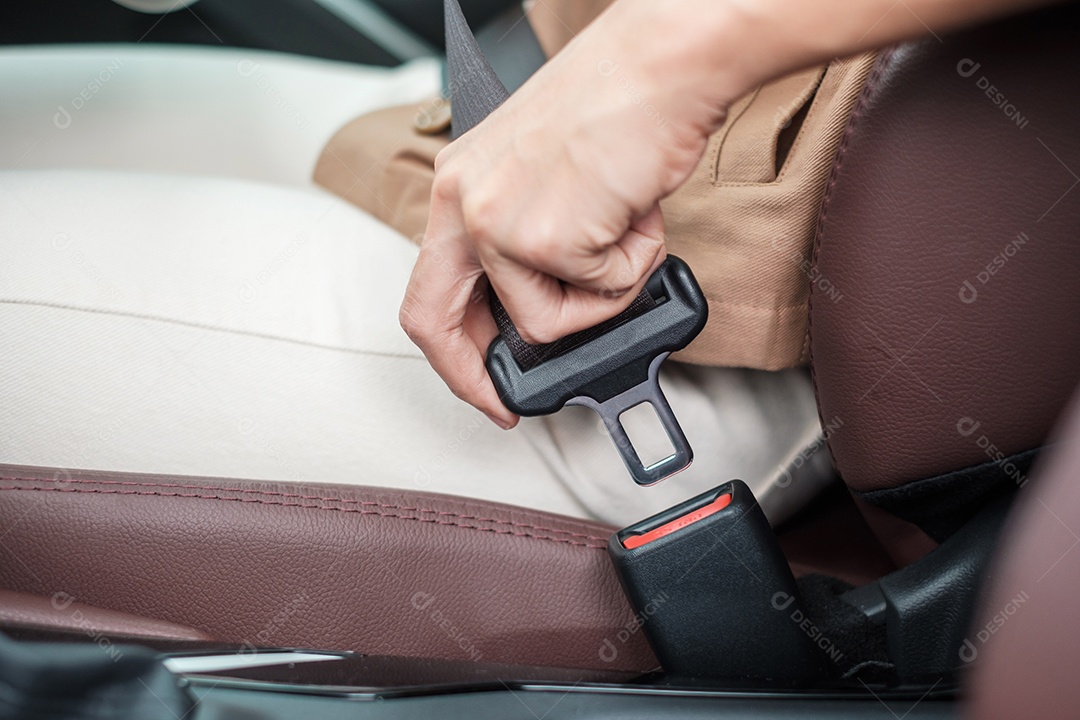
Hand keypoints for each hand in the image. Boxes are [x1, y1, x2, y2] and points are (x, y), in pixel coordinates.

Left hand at [400, 0, 732, 428]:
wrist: (663, 64)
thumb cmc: (620, 106)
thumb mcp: (542, 174)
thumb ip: (525, 239)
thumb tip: (538, 310)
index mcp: (459, 184)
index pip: (428, 286)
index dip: (450, 347)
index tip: (480, 375)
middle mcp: (463, 202)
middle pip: (436, 321)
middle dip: (471, 377)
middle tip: (504, 403)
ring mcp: (498, 221)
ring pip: (545, 320)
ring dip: (600, 296)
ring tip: (624, 234)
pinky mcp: (545, 238)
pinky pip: (598, 298)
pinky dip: (633, 268)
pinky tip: (636, 214)